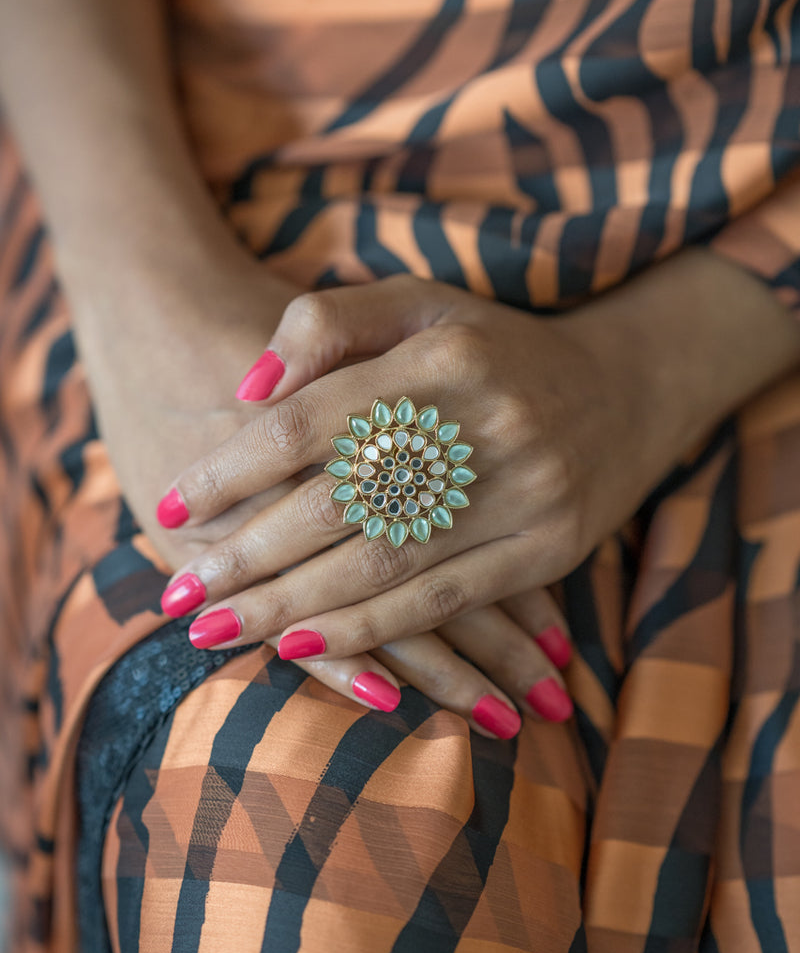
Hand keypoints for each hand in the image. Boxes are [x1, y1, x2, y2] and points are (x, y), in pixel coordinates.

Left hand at [72, 249, 572, 738]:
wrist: (628, 387)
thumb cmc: (495, 347)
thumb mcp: (418, 304)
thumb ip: (325, 323)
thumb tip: (246, 388)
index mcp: (441, 356)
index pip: (311, 421)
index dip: (232, 469)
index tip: (169, 501)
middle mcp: (483, 426)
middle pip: (338, 504)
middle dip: (247, 556)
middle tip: (178, 594)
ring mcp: (521, 494)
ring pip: (382, 565)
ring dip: (290, 607)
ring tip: (217, 632)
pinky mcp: (546, 549)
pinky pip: (441, 602)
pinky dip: (367, 632)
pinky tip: (303, 648)